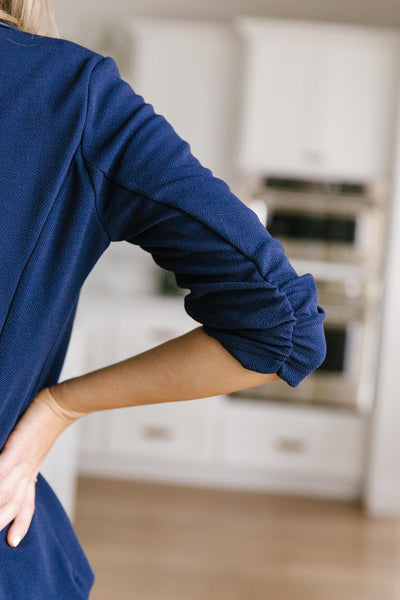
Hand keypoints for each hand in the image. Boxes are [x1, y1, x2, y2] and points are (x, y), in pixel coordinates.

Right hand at [0, 387, 80, 547]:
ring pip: (4, 496)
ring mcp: (20, 464)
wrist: (59, 406)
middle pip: (12, 508)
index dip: (19, 524)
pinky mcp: (14, 450)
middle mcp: (25, 474)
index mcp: (30, 475)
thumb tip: (9, 469)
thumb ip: (20, 465)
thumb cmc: (42, 426)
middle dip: (0, 524)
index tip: (13, 542)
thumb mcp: (32, 450)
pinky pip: (0, 472)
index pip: (25, 505)